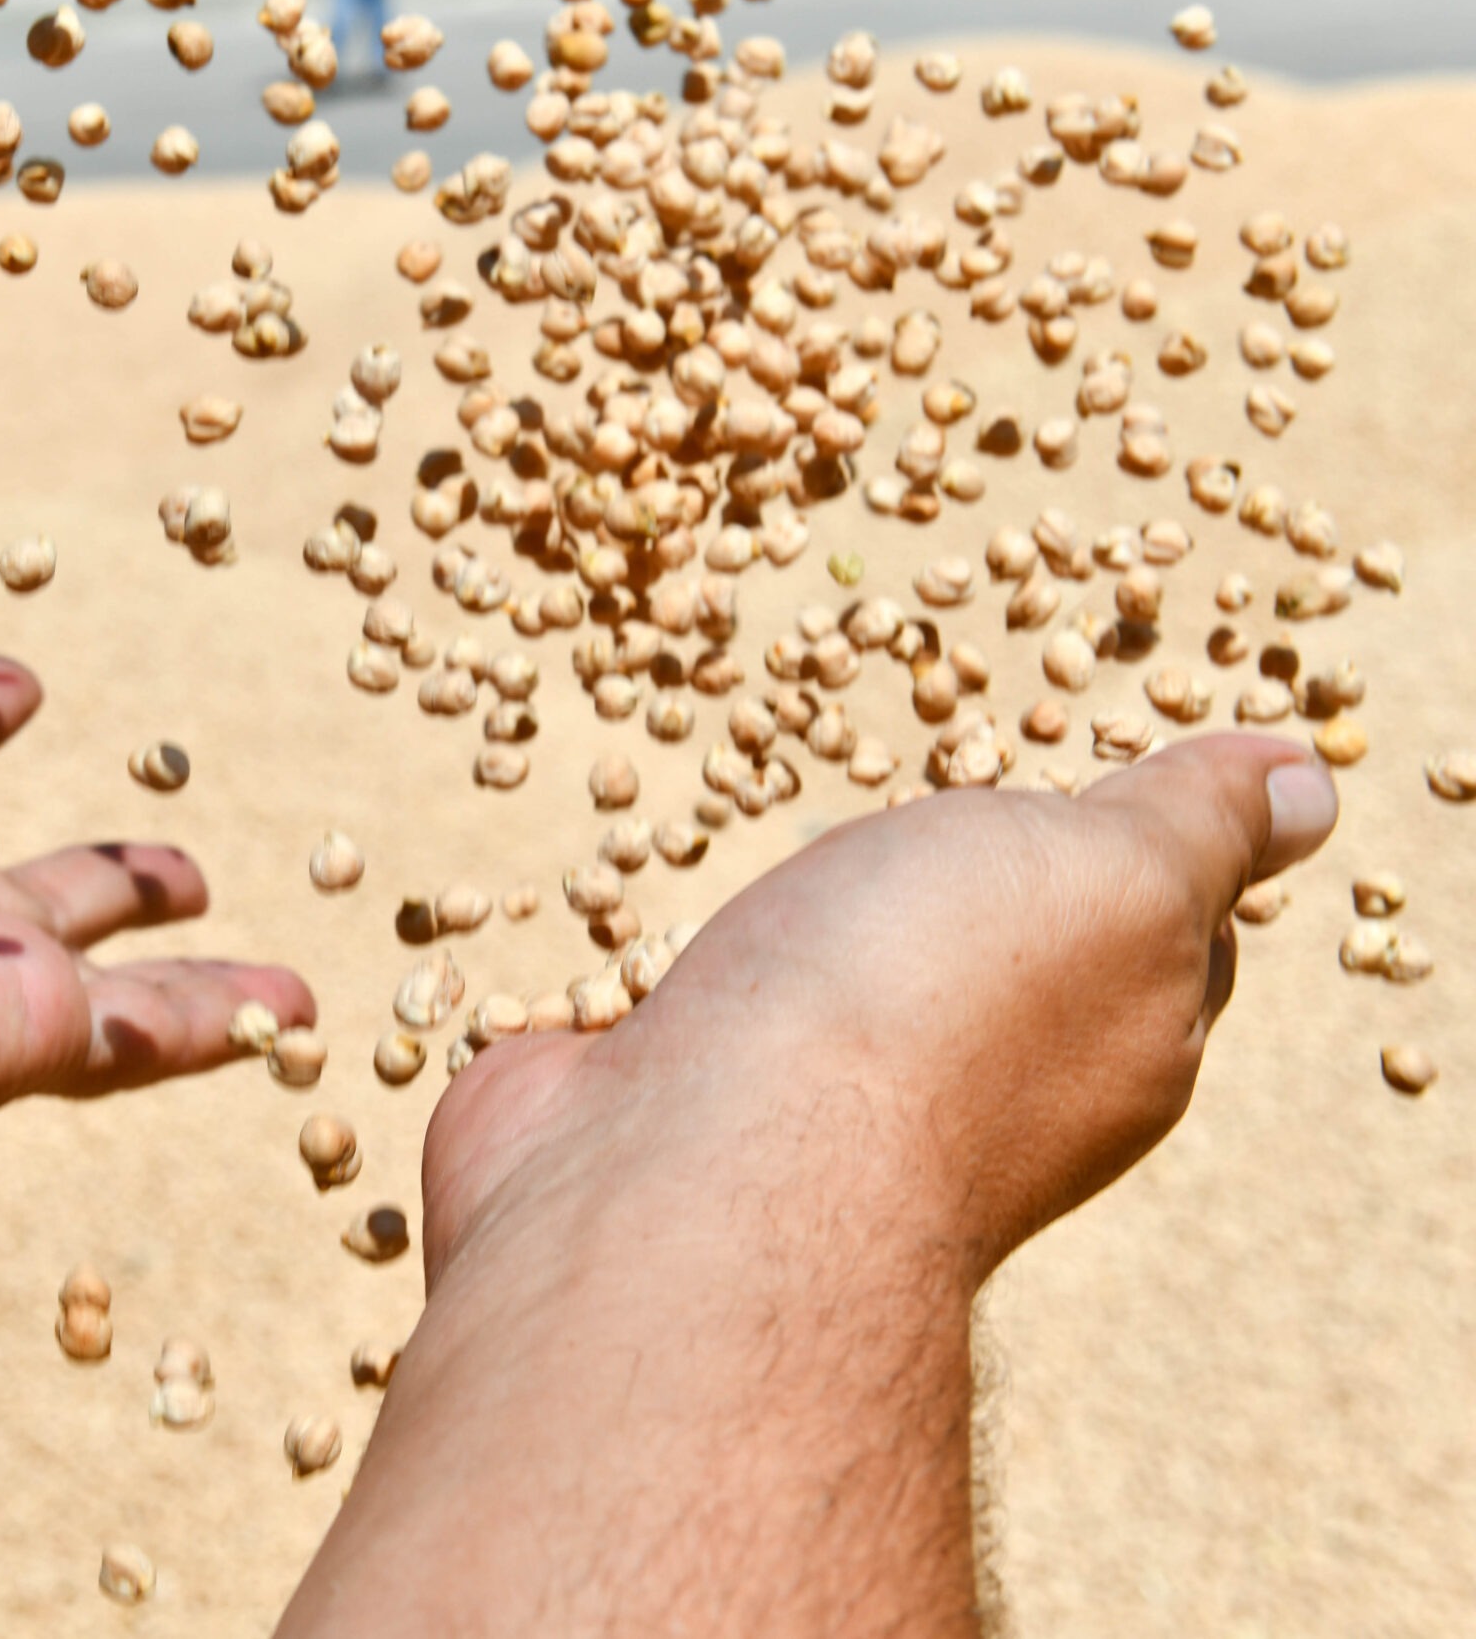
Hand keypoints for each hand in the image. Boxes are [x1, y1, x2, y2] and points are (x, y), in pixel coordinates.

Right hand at [419, 734, 1338, 1291]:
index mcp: (1118, 1043)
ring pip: (837, 1015)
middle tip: (933, 814)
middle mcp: (984, 1103)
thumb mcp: (1115, 871)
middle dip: (970, 898)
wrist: (708, 1170)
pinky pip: (691, 1052)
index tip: (1093, 793)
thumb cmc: (925, 1001)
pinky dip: (678, 1007)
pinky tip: (654, 973)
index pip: (1167, 937)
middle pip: (1003, 973)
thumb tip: (1305, 789)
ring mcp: (820, 1126)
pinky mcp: (676, 1128)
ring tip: (787, 874)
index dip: (1137, 851)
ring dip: (809, 948)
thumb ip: (1200, 828)